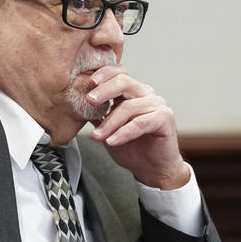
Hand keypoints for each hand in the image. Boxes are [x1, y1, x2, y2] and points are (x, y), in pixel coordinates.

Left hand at [85, 65, 189, 188]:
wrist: (152, 169)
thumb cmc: (132, 147)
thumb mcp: (108, 129)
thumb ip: (97, 115)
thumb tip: (75, 103)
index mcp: (133, 91)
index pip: (119, 73)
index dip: (104, 73)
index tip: (87, 81)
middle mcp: (146, 93)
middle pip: (124, 81)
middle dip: (104, 90)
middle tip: (89, 100)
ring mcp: (157, 104)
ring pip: (129, 106)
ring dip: (110, 122)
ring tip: (97, 136)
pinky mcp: (165, 118)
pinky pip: (141, 122)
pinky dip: (124, 132)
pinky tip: (112, 142)